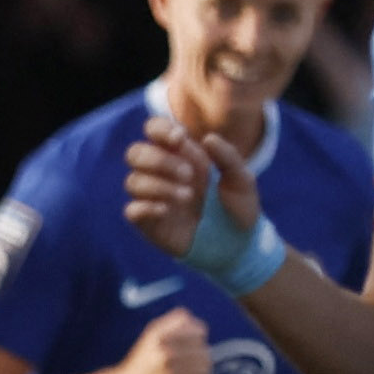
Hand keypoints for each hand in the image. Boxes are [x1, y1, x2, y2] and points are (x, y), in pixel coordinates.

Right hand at [115, 307, 211, 373]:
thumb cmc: (142, 362)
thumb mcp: (153, 333)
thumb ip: (175, 321)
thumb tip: (198, 324)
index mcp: (159, 336)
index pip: (199, 331)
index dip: (198, 337)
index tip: (194, 343)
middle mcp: (164, 354)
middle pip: (203, 350)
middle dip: (199, 355)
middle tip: (190, 361)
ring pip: (204, 368)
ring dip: (199, 370)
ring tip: (187, 373)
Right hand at [121, 113, 259, 255]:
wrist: (239, 244)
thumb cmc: (238, 207)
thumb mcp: (241, 179)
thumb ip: (227, 156)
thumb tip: (208, 138)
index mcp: (181, 155)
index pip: (154, 130)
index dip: (159, 129)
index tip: (179, 139)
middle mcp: (162, 173)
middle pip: (135, 153)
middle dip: (159, 160)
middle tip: (189, 175)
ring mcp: (154, 198)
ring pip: (133, 181)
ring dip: (159, 185)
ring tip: (188, 197)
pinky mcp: (150, 223)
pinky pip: (132, 210)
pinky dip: (145, 207)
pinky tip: (166, 210)